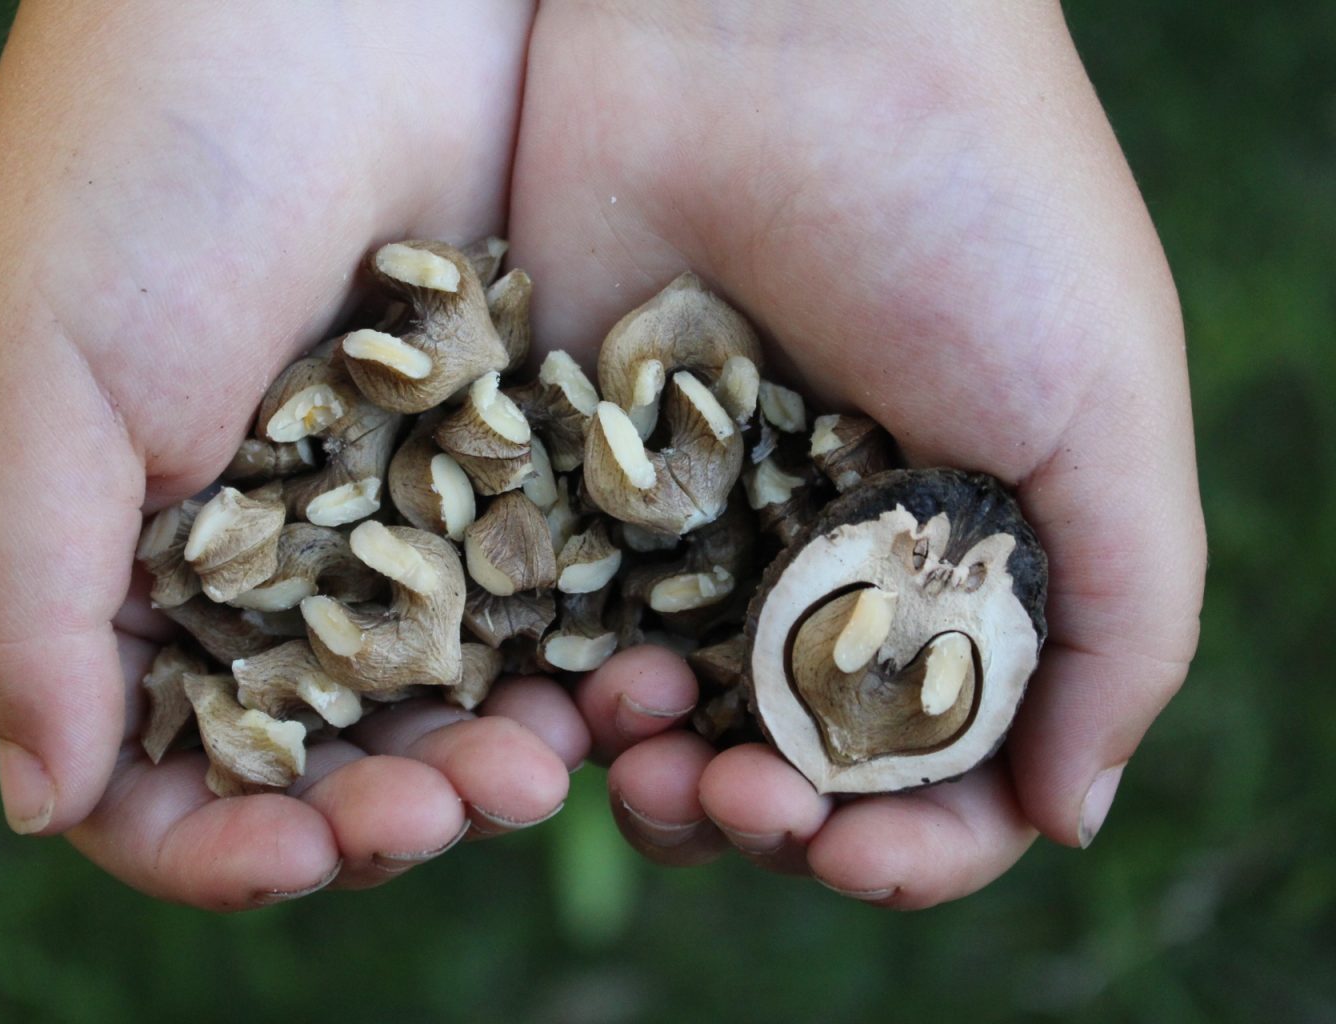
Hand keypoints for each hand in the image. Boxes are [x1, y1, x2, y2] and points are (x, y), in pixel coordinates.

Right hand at [0, 0, 584, 908]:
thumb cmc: (144, 161)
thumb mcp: (35, 370)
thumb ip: (27, 594)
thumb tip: (44, 800)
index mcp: (125, 555)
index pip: (159, 765)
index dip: (218, 841)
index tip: (296, 857)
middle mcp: (262, 551)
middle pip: (323, 751)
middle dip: (384, 807)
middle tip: (465, 803)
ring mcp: (393, 505)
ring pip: (447, 692)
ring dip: (492, 750)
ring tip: (551, 760)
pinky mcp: (507, 451)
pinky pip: (546, 592)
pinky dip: (576, 654)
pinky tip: (625, 680)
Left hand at [507, 1, 1205, 906]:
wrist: (772, 27)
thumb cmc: (977, 203)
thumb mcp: (1105, 407)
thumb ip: (1125, 615)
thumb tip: (1074, 812)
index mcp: (955, 555)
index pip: (935, 763)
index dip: (906, 844)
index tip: (857, 860)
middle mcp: (822, 550)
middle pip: (788, 759)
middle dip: (770, 821)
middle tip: (738, 807)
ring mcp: (690, 515)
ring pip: (663, 712)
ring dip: (657, 775)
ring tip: (640, 760)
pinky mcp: (573, 466)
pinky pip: (553, 622)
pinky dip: (557, 692)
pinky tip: (563, 704)